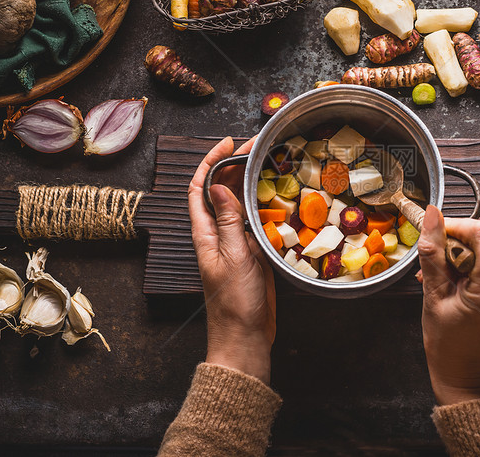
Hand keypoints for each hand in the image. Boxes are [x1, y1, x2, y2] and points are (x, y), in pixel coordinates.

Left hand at [188, 136, 275, 383]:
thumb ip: (228, 221)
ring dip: (250, 181)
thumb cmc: (234, 302)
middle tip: (256, 146)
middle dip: (234, 165)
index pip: (199, 188)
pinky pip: (256, 221)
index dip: (210, 162)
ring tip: (269, 162)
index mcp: (205, 233)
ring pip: (240, 203)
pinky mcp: (253, 252)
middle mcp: (218, 233)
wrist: (246, 336)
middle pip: (221, 190)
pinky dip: (265, 205)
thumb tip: (220, 186)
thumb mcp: (233, 257)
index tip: (228, 143)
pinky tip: (280, 196)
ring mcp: (236, 242)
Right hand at [418, 206, 479, 405]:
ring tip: (446, 279)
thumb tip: (432, 215)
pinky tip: (460, 285)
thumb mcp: (433, 296)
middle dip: (458, 243)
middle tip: (436, 264)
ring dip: (465, 256)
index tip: (436, 234)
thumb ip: (433, 252)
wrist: (468, 377)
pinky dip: (476, 268)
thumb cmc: (447, 344)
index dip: (456, 226)